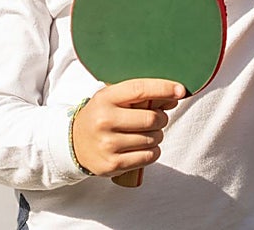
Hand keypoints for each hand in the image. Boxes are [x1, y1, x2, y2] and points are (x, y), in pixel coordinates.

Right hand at [71, 78, 185, 176]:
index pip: (140, 90)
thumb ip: (140, 95)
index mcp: (105, 99)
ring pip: (153, 138)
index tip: (180, 90)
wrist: (73, 144)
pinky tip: (144, 146)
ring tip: (146, 133)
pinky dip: (153, 151)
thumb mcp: (112, 98)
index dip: (163, 88)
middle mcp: (105, 120)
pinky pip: (148, 156)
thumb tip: (175, 95)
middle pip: (152, 118)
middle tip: (157, 118)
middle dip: (162, 118)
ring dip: (157, 135)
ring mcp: (108, 144)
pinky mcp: (113, 164)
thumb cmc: (101, 116)